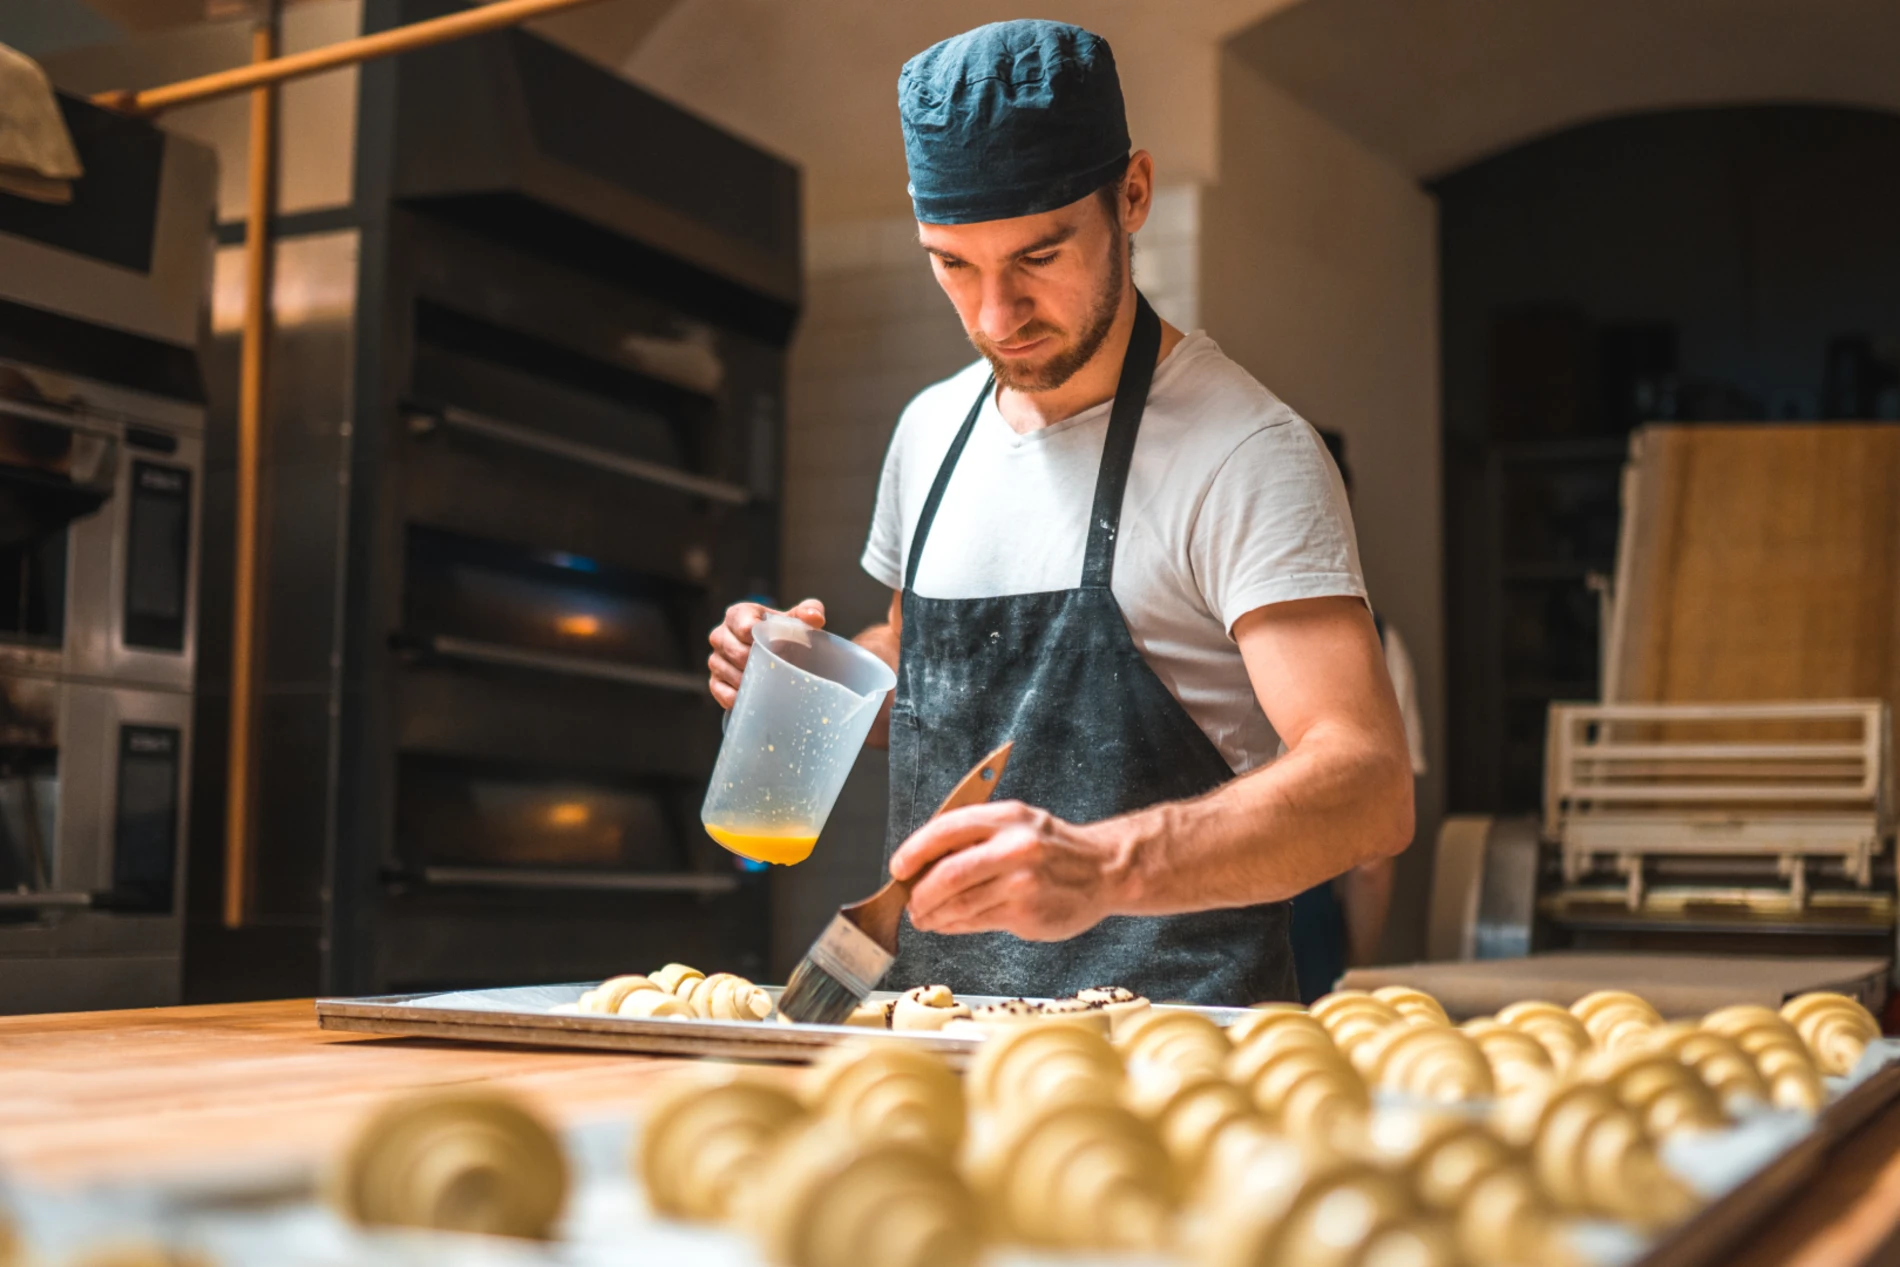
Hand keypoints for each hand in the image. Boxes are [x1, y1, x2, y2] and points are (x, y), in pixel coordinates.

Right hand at [706, 598, 824, 708]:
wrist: (777, 653)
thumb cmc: (784, 633)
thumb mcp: (797, 619)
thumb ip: (809, 611)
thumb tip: (815, 618)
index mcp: (738, 614)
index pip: (744, 627)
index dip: (763, 639)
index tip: (780, 647)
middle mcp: (721, 635)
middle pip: (737, 652)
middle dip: (761, 662)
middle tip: (780, 667)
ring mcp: (716, 659)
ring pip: (730, 673)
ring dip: (752, 680)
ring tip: (771, 681)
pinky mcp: (715, 681)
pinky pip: (723, 692)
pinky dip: (740, 697)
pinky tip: (756, 698)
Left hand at [890, 800, 1123, 940]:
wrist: (1105, 870)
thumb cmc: (1055, 849)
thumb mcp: (1018, 824)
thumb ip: (976, 837)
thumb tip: (923, 863)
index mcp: (1007, 817)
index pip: (946, 830)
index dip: (914, 851)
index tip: (898, 868)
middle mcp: (1015, 847)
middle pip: (948, 874)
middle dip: (920, 894)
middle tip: (911, 903)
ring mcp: (1022, 883)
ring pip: (960, 904)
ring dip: (934, 915)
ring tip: (925, 918)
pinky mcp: (1027, 913)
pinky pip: (977, 922)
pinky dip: (954, 925)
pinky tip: (948, 924)